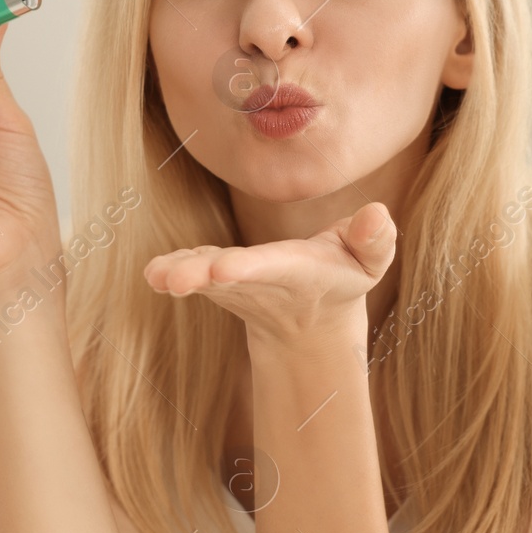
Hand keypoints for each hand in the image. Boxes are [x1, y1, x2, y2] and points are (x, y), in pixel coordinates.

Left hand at [143, 201, 396, 352]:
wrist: (309, 318)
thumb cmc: (342, 274)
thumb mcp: (370, 259)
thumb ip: (374, 239)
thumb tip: (377, 214)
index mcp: (296, 270)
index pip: (270, 266)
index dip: (247, 267)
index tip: (222, 269)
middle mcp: (258, 280)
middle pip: (227, 277)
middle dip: (200, 275)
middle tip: (172, 280)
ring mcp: (231, 283)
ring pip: (202, 277)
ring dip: (179, 274)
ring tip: (156, 275)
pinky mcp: (213, 277)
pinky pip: (191, 272)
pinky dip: (173, 269)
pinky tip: (154, 271)